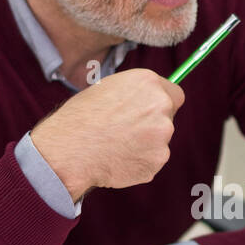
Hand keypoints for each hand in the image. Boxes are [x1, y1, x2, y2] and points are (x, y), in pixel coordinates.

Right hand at [31, 68, 184, 201]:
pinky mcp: (158, 159)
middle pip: (169, 116)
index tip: (154, 112)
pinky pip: (152, 160)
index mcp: (148, 82)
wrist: (70, 149)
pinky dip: (139, 162)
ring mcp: (162, 134)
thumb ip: (135, 94)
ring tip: (117, 145)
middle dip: (153, 124)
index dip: (163, 103)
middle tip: (126, 131)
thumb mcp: (108, 90)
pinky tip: (118, 158)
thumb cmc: (80, 118)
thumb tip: (147, 100)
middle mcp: (161, 105)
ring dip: (146, 144)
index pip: (175, 93)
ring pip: (160, 140)